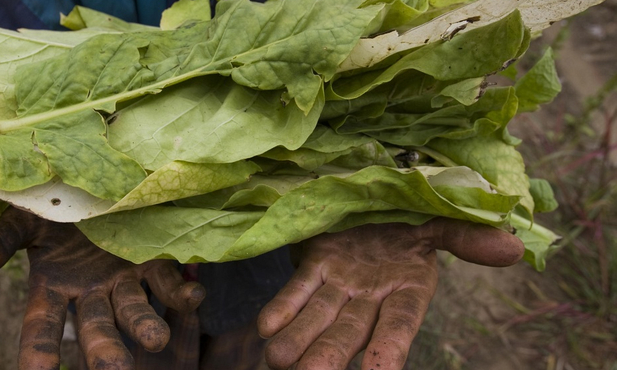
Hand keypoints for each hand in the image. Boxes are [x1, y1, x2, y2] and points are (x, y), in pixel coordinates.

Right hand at [0, 208, 205, 369]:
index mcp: (53, 287)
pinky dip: (182, 292)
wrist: (94, 174)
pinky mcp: (154, 263)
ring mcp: (124, 280)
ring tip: (156, 338)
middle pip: (96, 329)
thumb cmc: (53, 201)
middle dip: (104, 351)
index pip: (41, 328)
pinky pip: (169, 283)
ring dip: (146, 325)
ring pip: (135, 310)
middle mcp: (91, 292)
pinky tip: (195, 295)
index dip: (40, 353)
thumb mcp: (24, 218)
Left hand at [257, 218, 523, 369]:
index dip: (389, 348)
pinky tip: (267, 327)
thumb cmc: (412, 216)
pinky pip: (298, 289)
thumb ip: (466, 237)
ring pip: (318, 317)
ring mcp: (340, 283)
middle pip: (350, 332)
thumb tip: (512, 248)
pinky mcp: (314, 264)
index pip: (400, 326)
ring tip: (278, 360)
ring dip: (299, 340)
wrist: (377, 197)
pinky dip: (283, 307)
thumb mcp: (439, 222)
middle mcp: (371, 296)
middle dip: (330, 354)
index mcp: (407, 290)